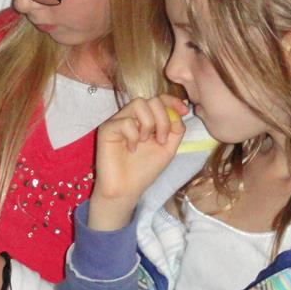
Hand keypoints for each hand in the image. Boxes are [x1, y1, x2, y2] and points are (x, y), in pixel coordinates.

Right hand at [90, 95, 188, 231]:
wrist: (126, 190)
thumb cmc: (144, 170)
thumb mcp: (168, 149)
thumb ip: (176, 129)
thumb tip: (179, 111)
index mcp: (146, 120)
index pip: (158, 99)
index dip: (172, 101)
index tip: (184, 111)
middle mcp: (131, 117)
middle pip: (151, 100)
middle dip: (163, 118)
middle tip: (162, 139)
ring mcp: (118, 121)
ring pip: (138, 104)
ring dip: (149, 124)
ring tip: (146, 142)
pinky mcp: (106, 129)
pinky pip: (125, 121)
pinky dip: (133, 136)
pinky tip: (131, 149)